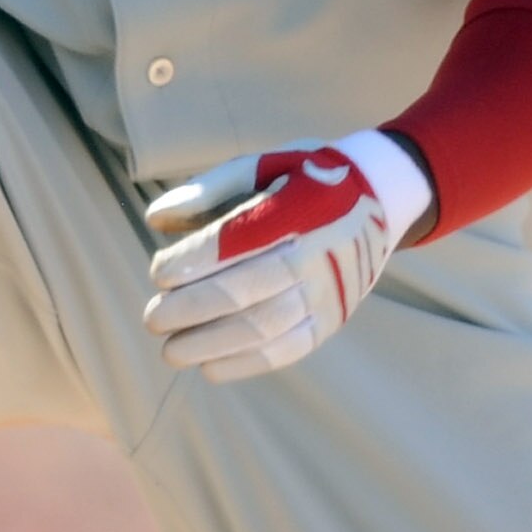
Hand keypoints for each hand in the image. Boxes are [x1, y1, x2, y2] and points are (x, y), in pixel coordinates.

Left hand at [144, 131, 430, 382]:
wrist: (380, 197)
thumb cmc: (305, 177)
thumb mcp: (262, 164)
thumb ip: (208, 188)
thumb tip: (154, 218)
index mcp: (296, 208)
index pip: (235, 242)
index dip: (191, 261)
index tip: (157, 273)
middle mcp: (315, 253)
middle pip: (243, 290)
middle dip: (190, 309)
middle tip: (152, 317)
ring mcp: (328, 291)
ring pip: (263, 327)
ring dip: (210, 344)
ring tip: (170, 350)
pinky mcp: (334, 318)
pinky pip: (288, 349)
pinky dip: (245, 363)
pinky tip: (208, 367)